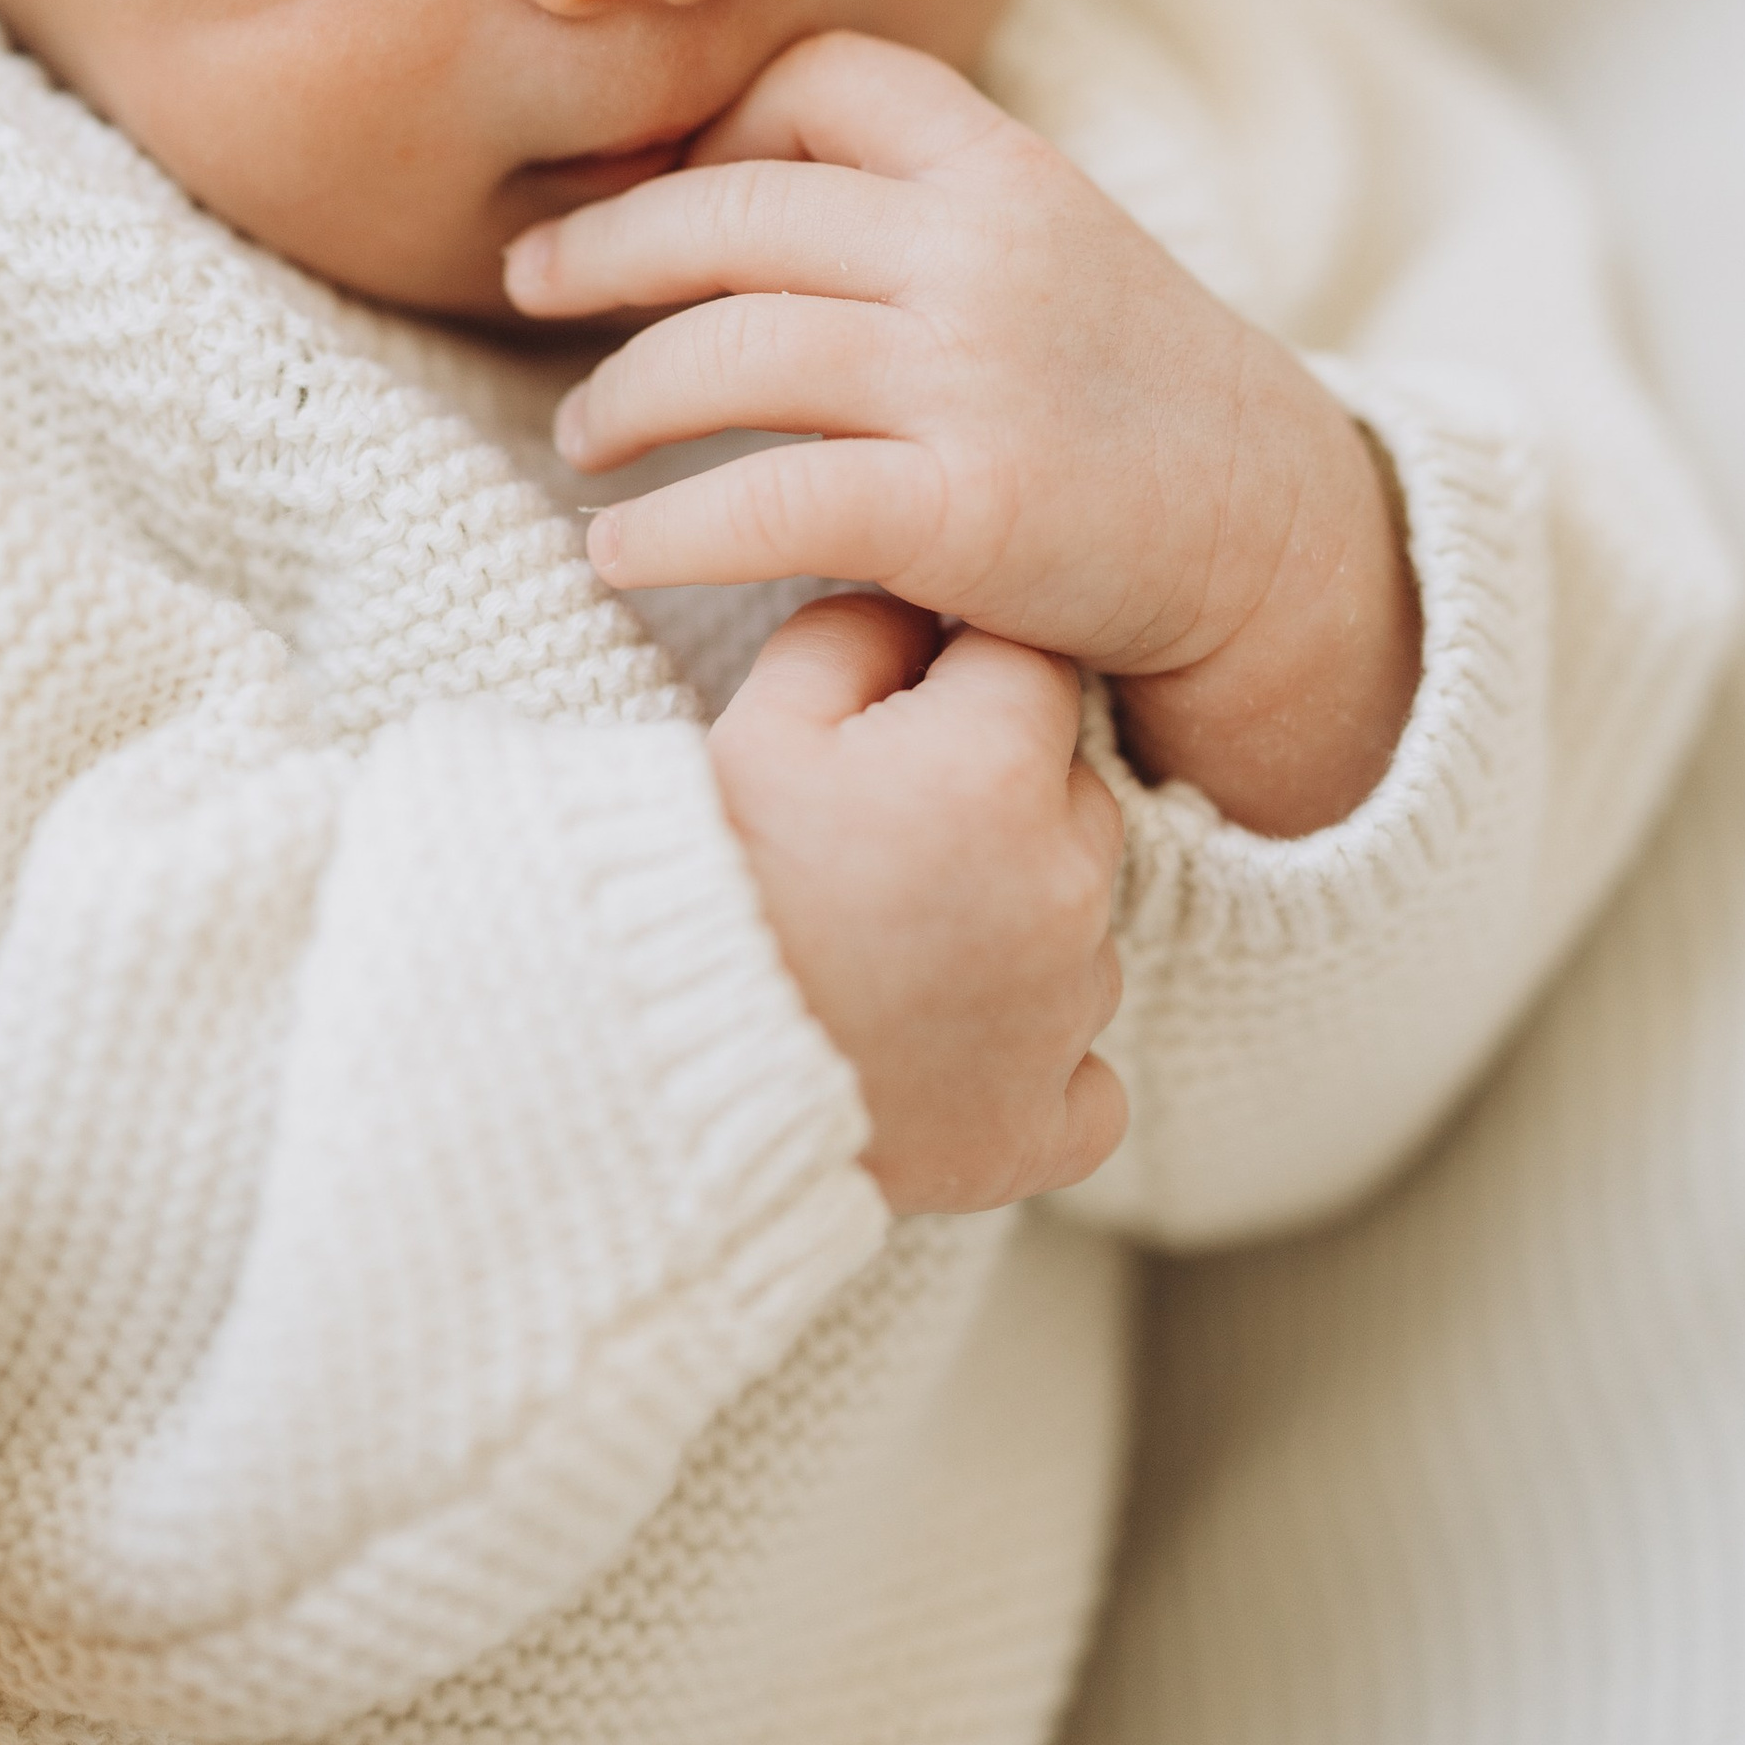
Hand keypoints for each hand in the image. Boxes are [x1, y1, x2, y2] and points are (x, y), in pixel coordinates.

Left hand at [507, 31, 1418, 836]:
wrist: (1286, 549)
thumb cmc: (1139, 408)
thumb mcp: (1057, 255)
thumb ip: (925, 216)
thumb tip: (727, 199)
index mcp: (1008, 172)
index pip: (825, 83)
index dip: (717, 127)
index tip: (655, 193)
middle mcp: (984, 254)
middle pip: (733, 215)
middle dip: (604, 249)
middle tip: (530, 286)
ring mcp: (975, 378)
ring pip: (723, 355)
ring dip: (619, 399)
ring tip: (584, 438)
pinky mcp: (965, 510)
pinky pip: (761, 503)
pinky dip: (663, 529)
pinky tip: (618, 551)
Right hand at [711, 591, 1124, 1213]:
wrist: (659, 1064)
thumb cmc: (706, 880)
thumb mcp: (760, 723)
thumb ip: (853, 635)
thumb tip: (917, 613)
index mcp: (995, 771)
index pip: (1031, 669)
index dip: (960, 682)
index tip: (899, 718)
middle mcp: (1061, 891)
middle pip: (1071, 796)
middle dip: (999, 796)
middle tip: (881, 832)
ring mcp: (1062, 1022)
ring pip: (1081, 929)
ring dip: (1016, 921)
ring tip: (890, 940)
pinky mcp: (1039, 1130)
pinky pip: (1085, 1077)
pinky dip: (1034, 1057)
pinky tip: (953, 1041)